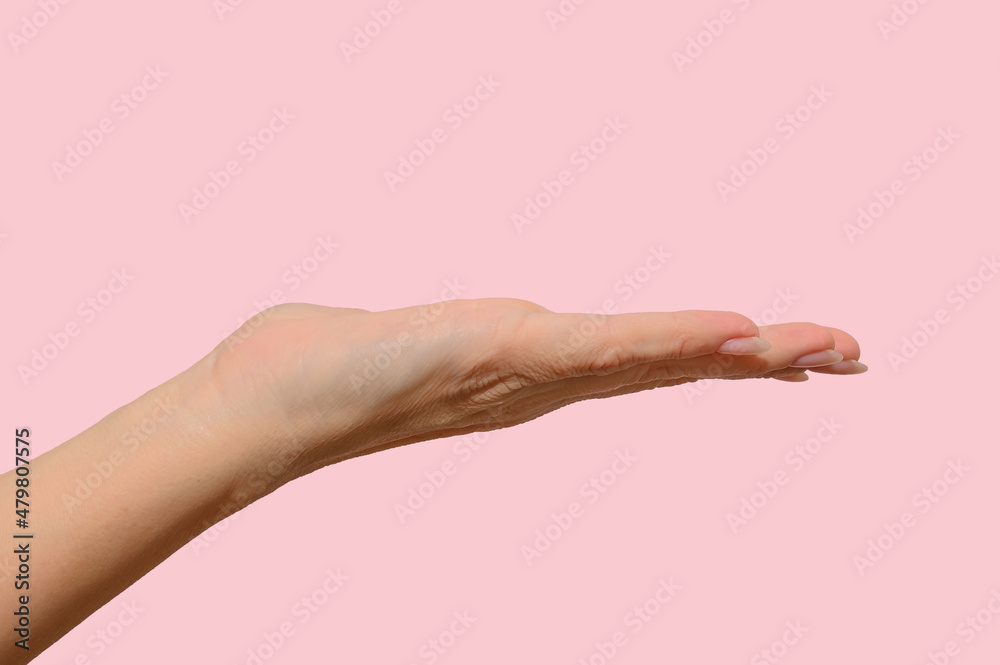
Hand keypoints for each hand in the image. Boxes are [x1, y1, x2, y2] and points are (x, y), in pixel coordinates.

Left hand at [202, 298, 865, 481]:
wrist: (269, 400)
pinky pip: (603, 347)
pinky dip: (671, 341)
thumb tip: (461, 344)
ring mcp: (530, 371)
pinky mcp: (505, 353)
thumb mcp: (416, 346)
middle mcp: (543, 378)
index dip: (713, 355)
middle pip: (670, 367)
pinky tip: (730, 333)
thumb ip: (454, 344)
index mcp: (530, 371)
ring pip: (655, 360)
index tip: (776, 348)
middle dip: (761, 362)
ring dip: (744, 352)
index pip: (641, 361)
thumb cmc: (326, 369)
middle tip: (847, 353)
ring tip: (824, 345)